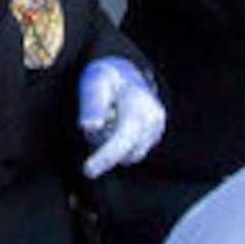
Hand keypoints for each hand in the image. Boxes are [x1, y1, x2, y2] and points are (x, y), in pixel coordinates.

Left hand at [77, 55, 166, 176]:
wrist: (125, 73)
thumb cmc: (107, 78)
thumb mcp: (95, 83)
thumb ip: (92, 104)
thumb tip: (89, 127)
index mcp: (139, 104)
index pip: (123, 138)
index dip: (106, 157)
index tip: (88, 170)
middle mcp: (153, 118)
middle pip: (127, 152)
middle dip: (104, 152)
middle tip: (91, 129)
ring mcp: (157, 128)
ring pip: (129, 155)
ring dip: (111, 146)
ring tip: (105, 121)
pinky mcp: (155, 136)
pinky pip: (132, 152)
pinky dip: (119, 145)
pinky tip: (115, 126)